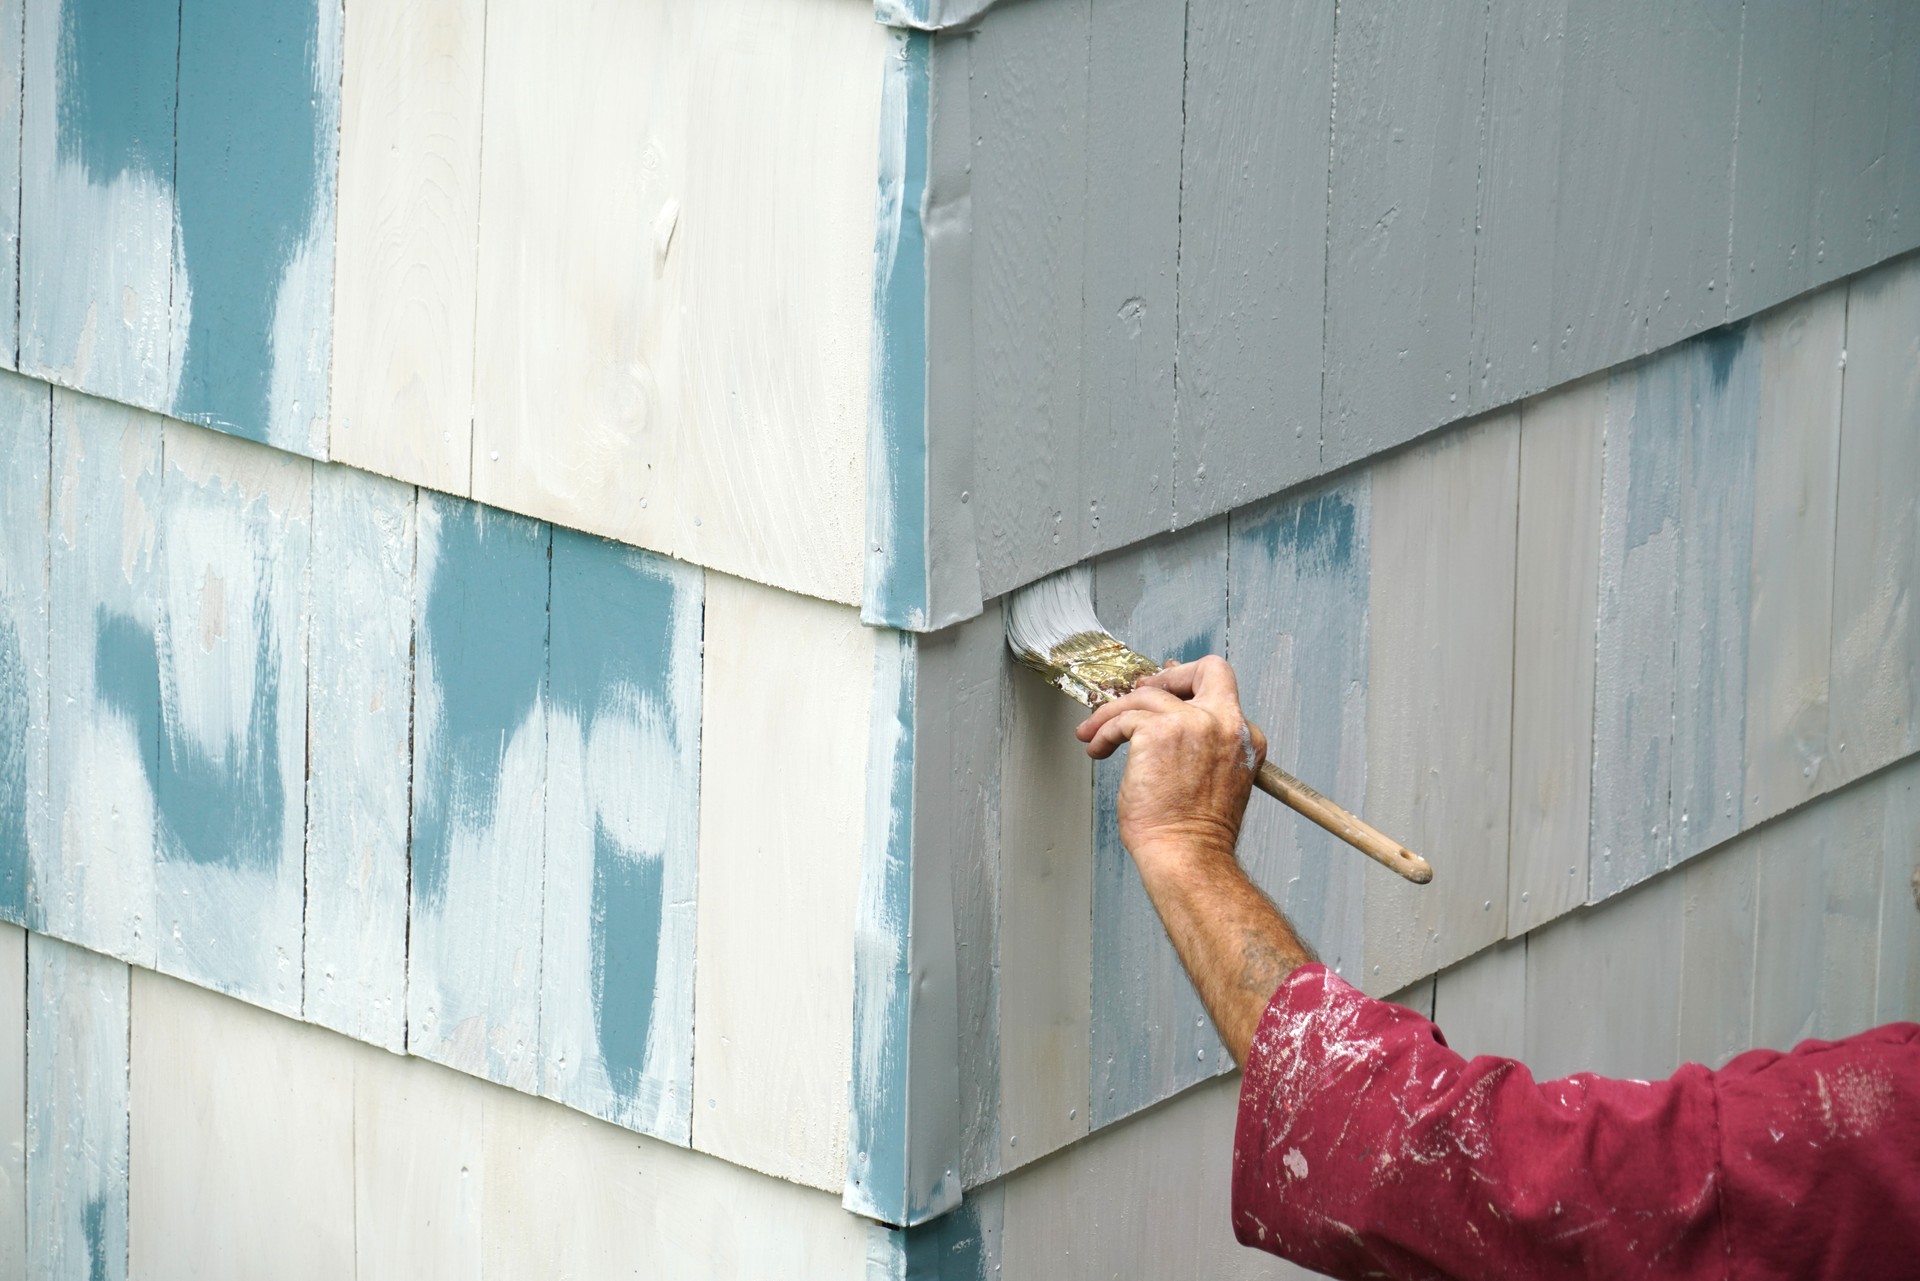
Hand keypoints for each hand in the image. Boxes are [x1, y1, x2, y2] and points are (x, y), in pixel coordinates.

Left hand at [1075, 655, 1266, 868]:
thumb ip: (1199, 744)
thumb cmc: (1193, 831)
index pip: (1221, 688)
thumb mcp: (1211, 778)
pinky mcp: (1159, 731)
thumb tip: (1166, 718)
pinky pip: (1122, 719)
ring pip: (1147, 695)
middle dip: (1165, 676)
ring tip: (1095, 735)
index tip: (1165, 687)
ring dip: (1113, 713)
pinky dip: (1103, 732)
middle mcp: (1225, 724)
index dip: (1189, 682)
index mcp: (1243, 737)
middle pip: (1204, 669)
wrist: (1187, 855)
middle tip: (1134, 695)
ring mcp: (1194, 723)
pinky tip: (1097, 750)